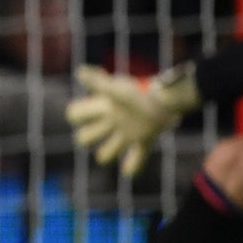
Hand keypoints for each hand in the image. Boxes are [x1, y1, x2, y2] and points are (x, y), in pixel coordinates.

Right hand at [66, 63, 198, 176]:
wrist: (167, 99)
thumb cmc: (139, 92)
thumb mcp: (116, 88)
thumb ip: (97, 82)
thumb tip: (79, 72)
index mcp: (102, 108)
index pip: (75, 114)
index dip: (75, 116)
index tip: (89, 111)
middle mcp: (111, 121)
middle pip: (86, 137)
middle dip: (86, 138)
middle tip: (99, 132)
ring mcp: (127, 133)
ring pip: (108, 152)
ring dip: (107, 154)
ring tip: (112, 150)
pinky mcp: (144, 140)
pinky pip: (137, 158)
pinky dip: (132, 166)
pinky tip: (128, 170)